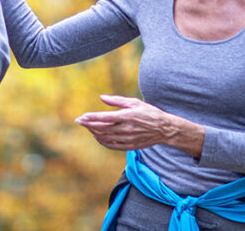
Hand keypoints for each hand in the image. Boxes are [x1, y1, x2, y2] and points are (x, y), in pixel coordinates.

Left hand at [75, 95, 203, 156]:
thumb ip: (117, 100)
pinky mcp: (129, 146)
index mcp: (126, 116)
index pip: (103, 118)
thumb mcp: (134, 102)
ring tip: (88, 128)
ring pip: (105, 138)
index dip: (90, 118)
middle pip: (101, 129)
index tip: (81, 117)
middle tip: (80, 121)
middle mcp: (125, 129)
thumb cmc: (149, 112)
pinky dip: (102, 141)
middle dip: (88, 125)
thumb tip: (102, 97)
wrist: (164, 129)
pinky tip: (98, 137)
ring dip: (94, 133)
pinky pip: (111, 145)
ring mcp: (127, 139)